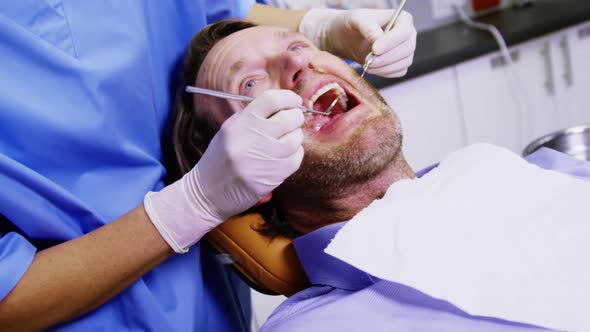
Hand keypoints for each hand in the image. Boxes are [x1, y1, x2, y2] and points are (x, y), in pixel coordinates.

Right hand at [144, 90, 304, 252]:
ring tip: (288, 140)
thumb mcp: (230, 131)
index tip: (294, 101)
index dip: (289, 98)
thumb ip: (254, 117)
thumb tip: (284, 105)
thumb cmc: (220, 159)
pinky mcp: (270, 177)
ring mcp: (262, 159)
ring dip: (296, 137)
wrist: (207, 193)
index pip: (272, 100)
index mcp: (240, 123)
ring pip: (295, 140)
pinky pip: (295, 160)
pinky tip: (286, 155)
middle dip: (296, 117)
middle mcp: (251, 138)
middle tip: (294, 120)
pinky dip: (295, 155)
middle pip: (289, 119)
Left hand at [299, 8, 416, 77]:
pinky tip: (369, 67)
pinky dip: (384, 73)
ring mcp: (404, 51)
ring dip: (383, 67)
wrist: (341, 36)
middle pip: (406, 51)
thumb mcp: (356, 20)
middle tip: (366, 60)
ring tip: (365, 61)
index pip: (405, 33)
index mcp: (403, 20)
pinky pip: (397, 73)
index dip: (391, 43)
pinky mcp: (397, 65)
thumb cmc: (349, 23)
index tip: (374, 50)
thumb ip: (368, 28)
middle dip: (385, 58)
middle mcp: (407, 35)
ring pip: (402, 64)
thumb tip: (378, 43)